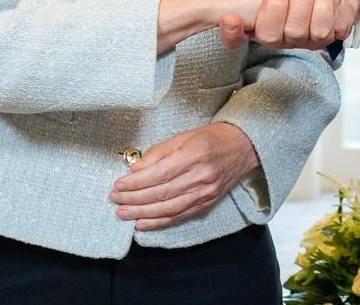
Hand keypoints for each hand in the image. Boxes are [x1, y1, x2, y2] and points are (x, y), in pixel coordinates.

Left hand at [109, 122, 259, 230]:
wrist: (244, 147)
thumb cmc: (212, 138)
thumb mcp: (184, 136)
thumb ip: (159, 153)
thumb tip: (135, 169)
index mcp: (195, 154)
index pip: (159, 174)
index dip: (136, 182)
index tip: (119, 185)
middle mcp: (202, 176)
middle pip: (162, 193)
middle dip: (134, 199)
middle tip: (115, 199)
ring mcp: (206, 193)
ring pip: (169, 209)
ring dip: (142, 213)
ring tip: (123, 213)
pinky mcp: (208, 204)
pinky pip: (180, 216)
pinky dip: (159, 222)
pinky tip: (143, 223)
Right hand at [219, 0, 359, 50]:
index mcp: (253, 18)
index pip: (233, 37)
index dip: (231, 33)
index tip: (231, 17)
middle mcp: (274, 33)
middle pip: (269, 35)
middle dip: (275, 9)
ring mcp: (297, 38)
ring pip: (296, 34)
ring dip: (301, 8)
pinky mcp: (321, 36)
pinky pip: (323, 33)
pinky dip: (325, 13)